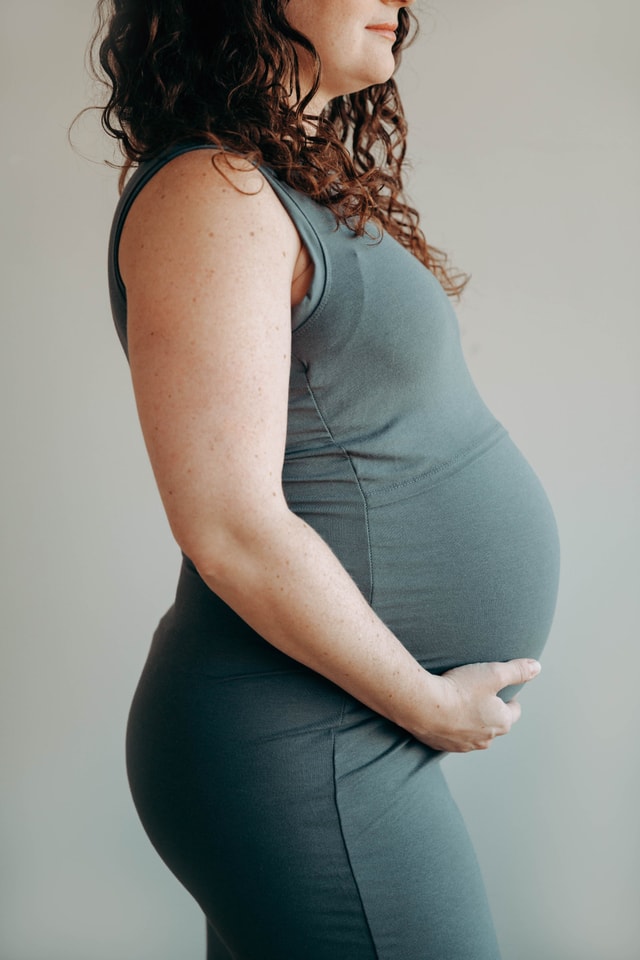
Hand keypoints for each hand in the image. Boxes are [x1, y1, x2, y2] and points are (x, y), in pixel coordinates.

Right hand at [418, 659, 541, 752]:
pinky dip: (452, 727)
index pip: (514, 711)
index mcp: (501, 722)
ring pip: (474, 732)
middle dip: (490, 710)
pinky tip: (443, 713)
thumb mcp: (493, 673)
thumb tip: (536, 667)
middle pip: (495, 723)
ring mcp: (464, 745)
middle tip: (478, 693)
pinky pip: (454, 737)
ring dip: (471, 720)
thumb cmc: (460, 689)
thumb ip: (517, 670)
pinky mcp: (444, 746)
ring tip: (459, 703)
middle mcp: (486, 739)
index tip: (499, 688)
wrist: (423, 706)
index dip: (509, 698)